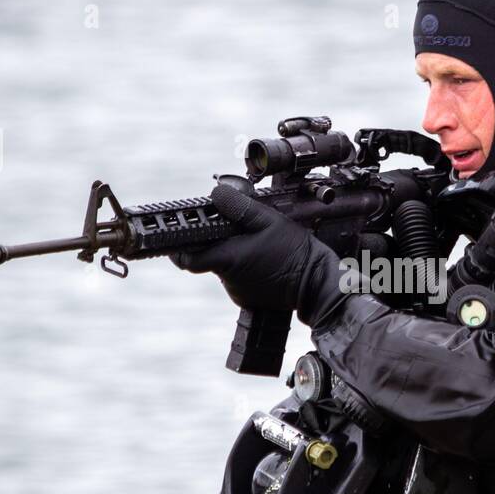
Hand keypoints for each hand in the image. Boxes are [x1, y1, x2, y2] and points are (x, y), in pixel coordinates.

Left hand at [171, 184, 346, 325]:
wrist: (316, 284)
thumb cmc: (295, 253)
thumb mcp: (269, 221)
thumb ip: (240, 207)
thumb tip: (216, 194)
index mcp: (228, 259)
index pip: (188, 258)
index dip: (178, 248)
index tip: (178, 237)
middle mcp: (229, 279)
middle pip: (209, 258)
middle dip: (215, 243)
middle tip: (232, 228)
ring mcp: (238, 291)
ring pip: (225, 268)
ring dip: (232, 254)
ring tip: (255, 243)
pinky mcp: (249, 299)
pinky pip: (239, 279)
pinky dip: (244, 267)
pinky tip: (263, 258)